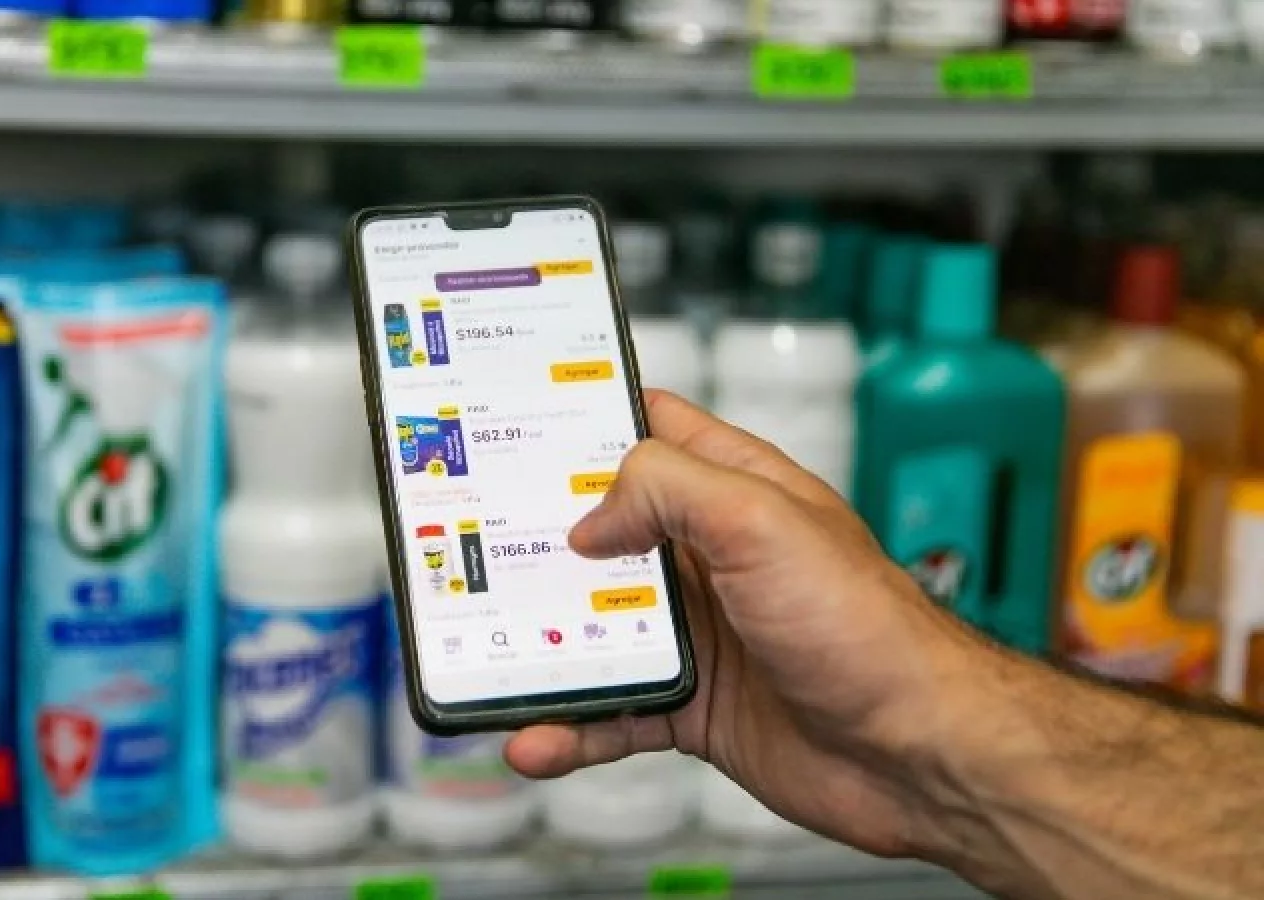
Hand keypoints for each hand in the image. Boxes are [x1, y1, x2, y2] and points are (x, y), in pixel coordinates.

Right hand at [505, 389, 1005, 857]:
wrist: (920, 754)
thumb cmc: (868, 627)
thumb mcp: (761, 522)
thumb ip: (667, 492)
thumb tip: (590, 520)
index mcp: (733, 490)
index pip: (651, 431)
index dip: (587, 420)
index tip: (518, 419)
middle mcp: (711, 556)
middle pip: (601, 534)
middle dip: (539, 541)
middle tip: (470, 543)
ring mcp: (701, 634)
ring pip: (595, 629)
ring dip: (542, 645)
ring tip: (488, 656)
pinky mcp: (695, 707)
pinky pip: (613, 712)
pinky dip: (572, 726)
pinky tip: (538, 740)